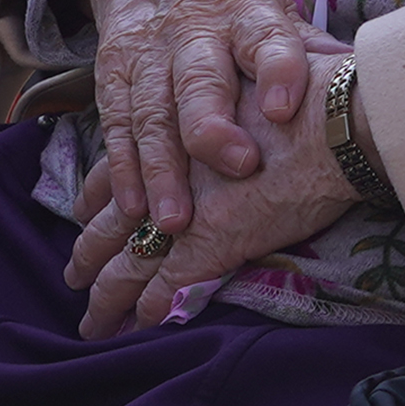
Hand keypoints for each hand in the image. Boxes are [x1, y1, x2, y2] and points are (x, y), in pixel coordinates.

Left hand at [58, 51, 354, 338]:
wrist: (332, 116)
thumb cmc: (306, 90)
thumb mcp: (252, 81)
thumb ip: (238, 100)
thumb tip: (259, 102)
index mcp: (174, 131)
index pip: (121, 164)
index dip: (99, 190)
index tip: (82, 209)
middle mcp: (168, 172)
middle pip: (114, 220)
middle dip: (91, 251)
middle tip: (72, 276)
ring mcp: (186, 211)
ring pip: (130, 261)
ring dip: (108, 294)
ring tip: (93, 322)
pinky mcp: (211, 243)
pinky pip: (170, 285)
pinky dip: (152, 308)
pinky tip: (139, 325)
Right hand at [81, 0, 314, 245]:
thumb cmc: (232, 5)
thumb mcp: (273, 10)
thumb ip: (307, 51)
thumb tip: (366, 82)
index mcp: (247, 13)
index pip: (267, 38)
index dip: (278, 70)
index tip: (285, 109)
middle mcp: (195, 31)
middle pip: (201, 80)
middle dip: (214, 128)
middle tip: (237, 169)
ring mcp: (149, 51)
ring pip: (152, 112)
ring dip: (161, 168)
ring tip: (173, 221)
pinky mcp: (113, 71)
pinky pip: (117, 123)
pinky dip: (122, 166)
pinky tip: (131, 203)